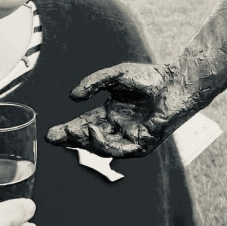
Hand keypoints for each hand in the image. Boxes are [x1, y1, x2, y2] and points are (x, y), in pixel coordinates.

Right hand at [45, 61, 185, 156]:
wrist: (176, 82)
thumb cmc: (149, 77)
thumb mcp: (115, 75)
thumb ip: (94, 83)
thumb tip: (72, 97)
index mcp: (109, 113)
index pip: (84, 125)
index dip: (68, 130)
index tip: (51, 133)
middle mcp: (117, 128)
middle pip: (88, 139)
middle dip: (70, 140)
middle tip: (53, 137)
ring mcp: (130, 138)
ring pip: (102, 147)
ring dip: (86, 141)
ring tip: (74, 130)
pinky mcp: (143, 145)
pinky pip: (120, 150)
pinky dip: (105, 144)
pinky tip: (95, 132)